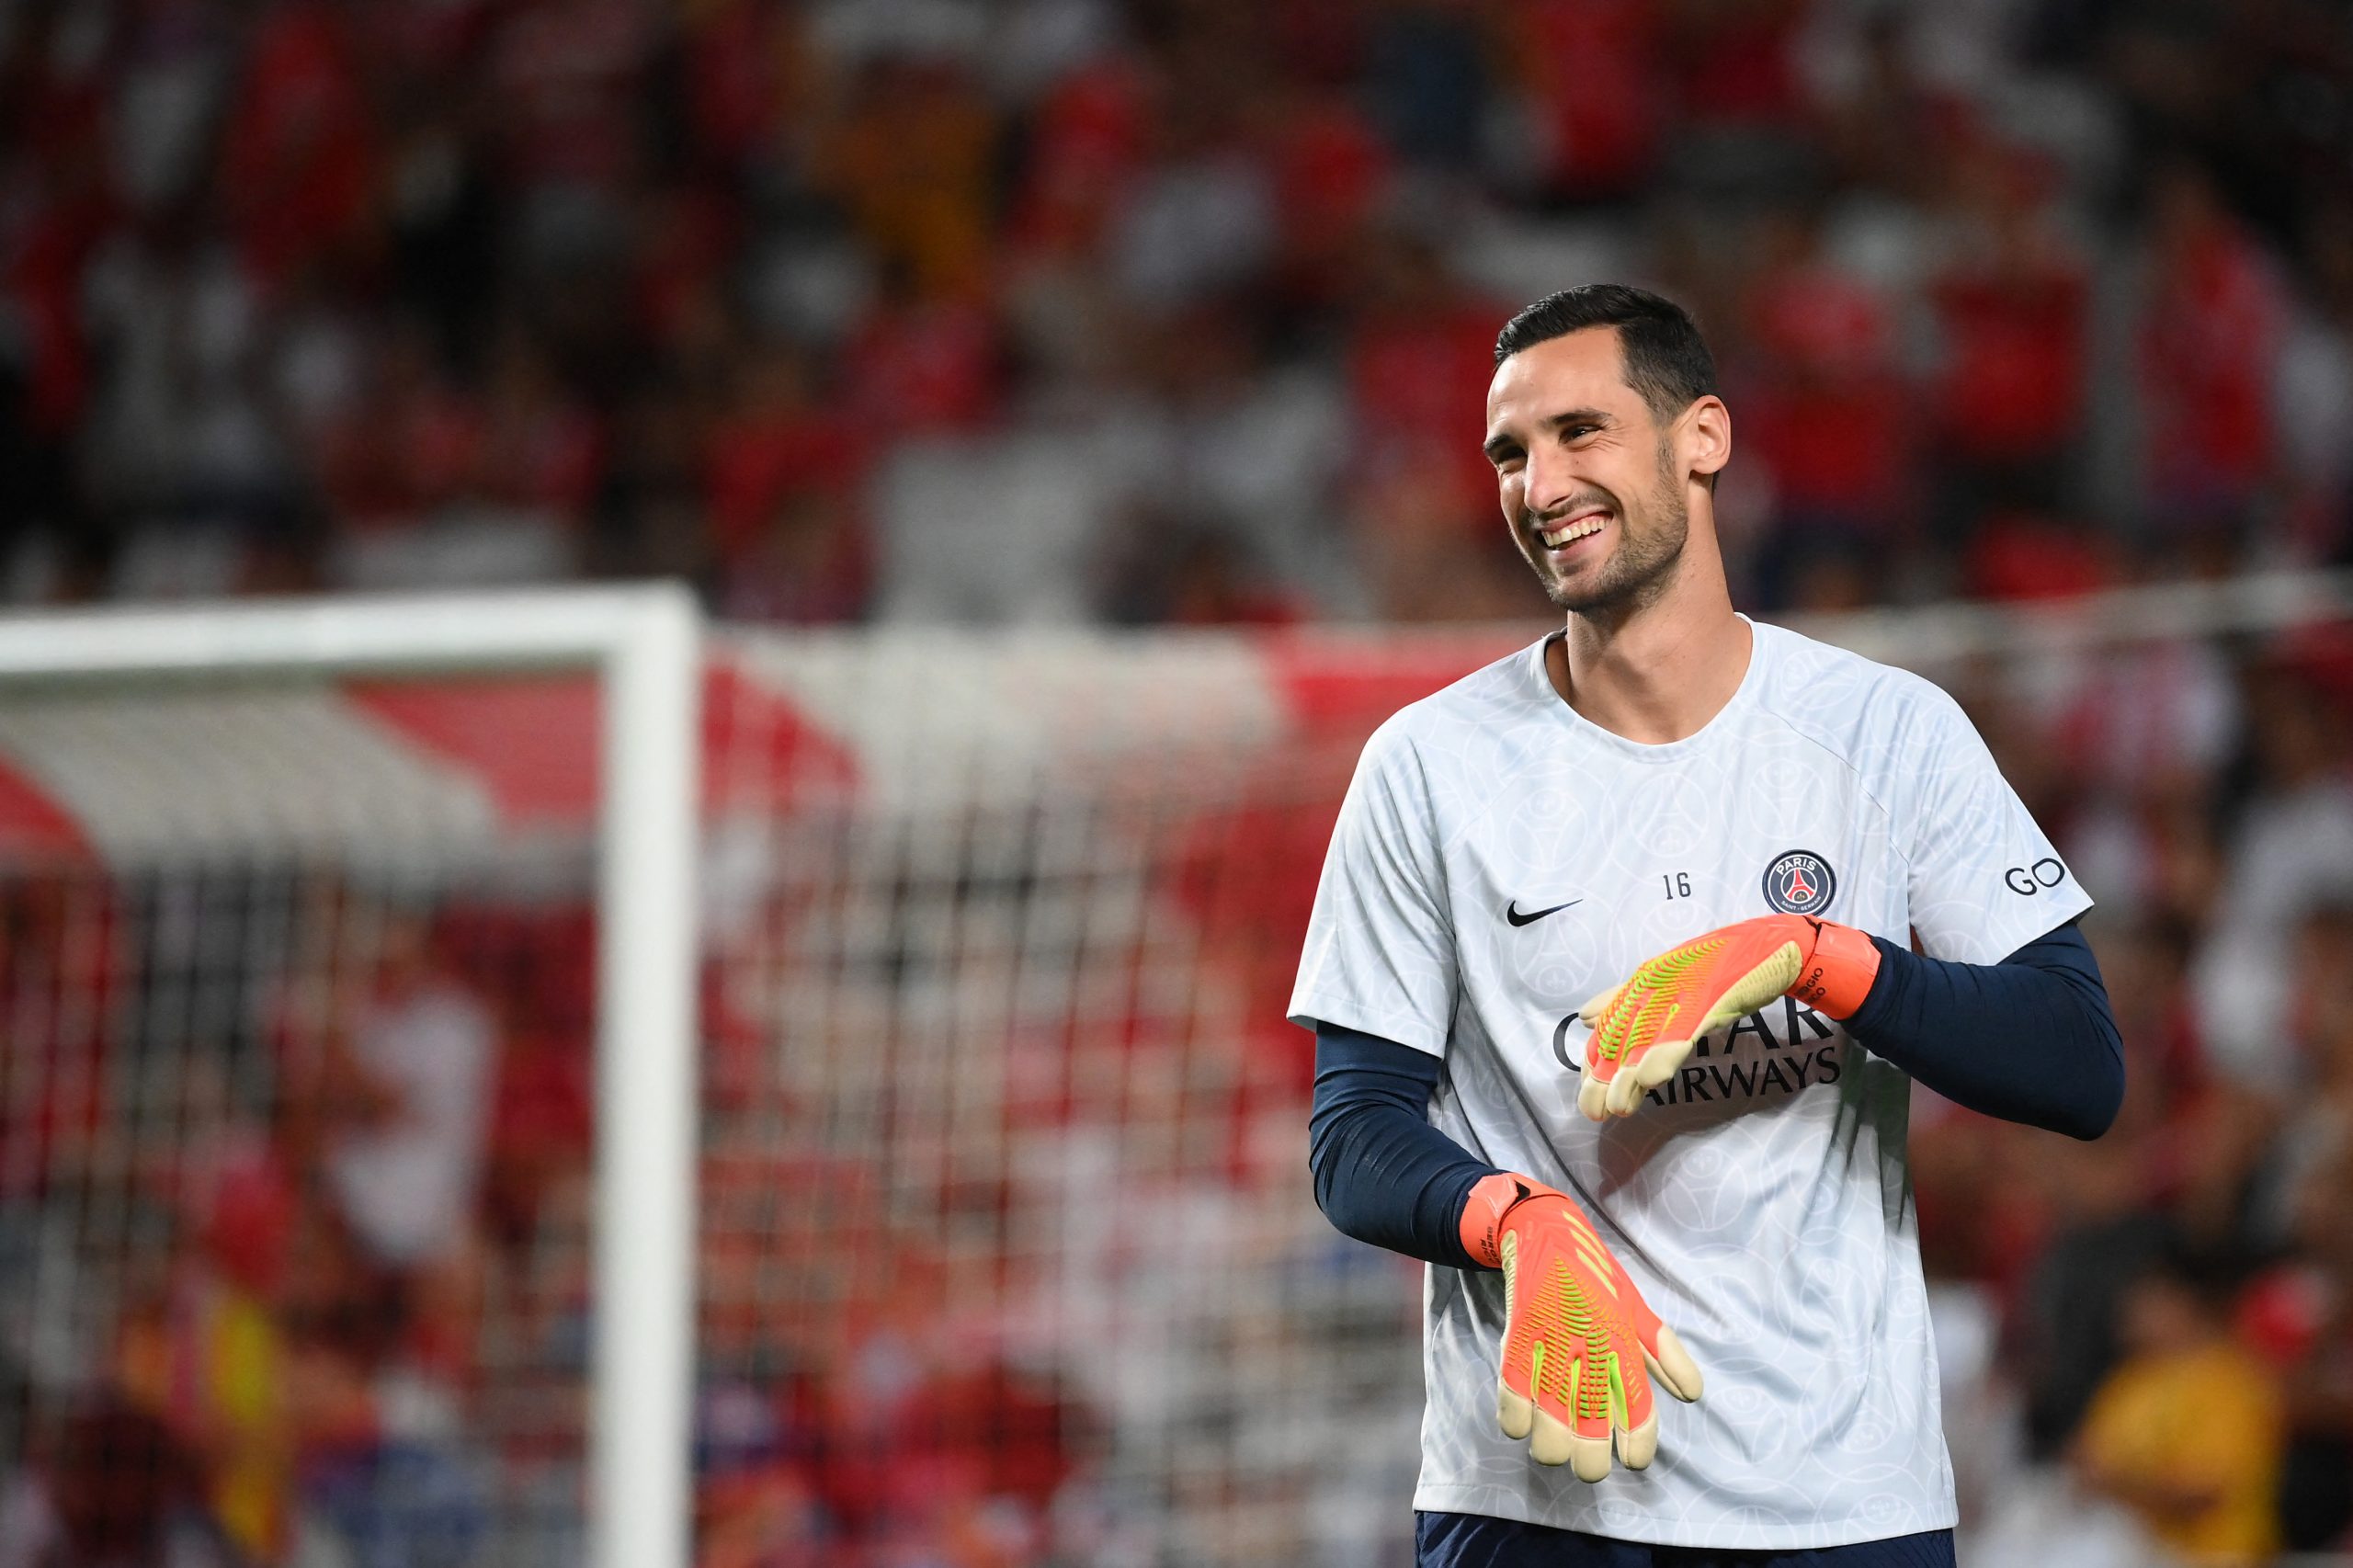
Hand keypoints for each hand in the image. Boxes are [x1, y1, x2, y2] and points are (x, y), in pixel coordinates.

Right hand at [1461, 1173, 1702, 1478]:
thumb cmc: (1594, 1272)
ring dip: (1551, 1446)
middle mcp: (1590, 1341)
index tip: (1633, 1461)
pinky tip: (1521, 1424)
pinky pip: (1512, 1393)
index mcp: (1623, 1335)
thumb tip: (1692, 1394)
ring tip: (1554, 1447)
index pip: (1638, 1403)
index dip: (1638, 1442)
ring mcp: (1550, 1339)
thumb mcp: (1635, 1306)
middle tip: (1589, 1465)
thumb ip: (1661, 1351)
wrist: (1542, 1228)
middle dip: (1590, 1461)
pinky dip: (1515, 1419)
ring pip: (1549, 1419)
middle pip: (1591, 1423)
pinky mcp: (1516, 1334)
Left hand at [1575, 915, 1880, 1120]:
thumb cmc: (1716, 965)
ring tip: (1617, 1107)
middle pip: (1622, 1036)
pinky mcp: (1710, 1001)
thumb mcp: (1664, 980)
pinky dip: (1665, 1055)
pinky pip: (1684, 1031)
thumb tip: (1583, 1018)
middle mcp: (1655, 986)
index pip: (1609, 1025)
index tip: (1588, 1086)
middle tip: (1593, 1110)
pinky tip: (1651, 1080)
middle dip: (1604, 1075)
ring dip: (1630, 1076)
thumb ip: (1623, 999)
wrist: (1768, 945)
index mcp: (1642, 981)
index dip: (1595, 1058)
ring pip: (1648, 1040)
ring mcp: (1683, 994)